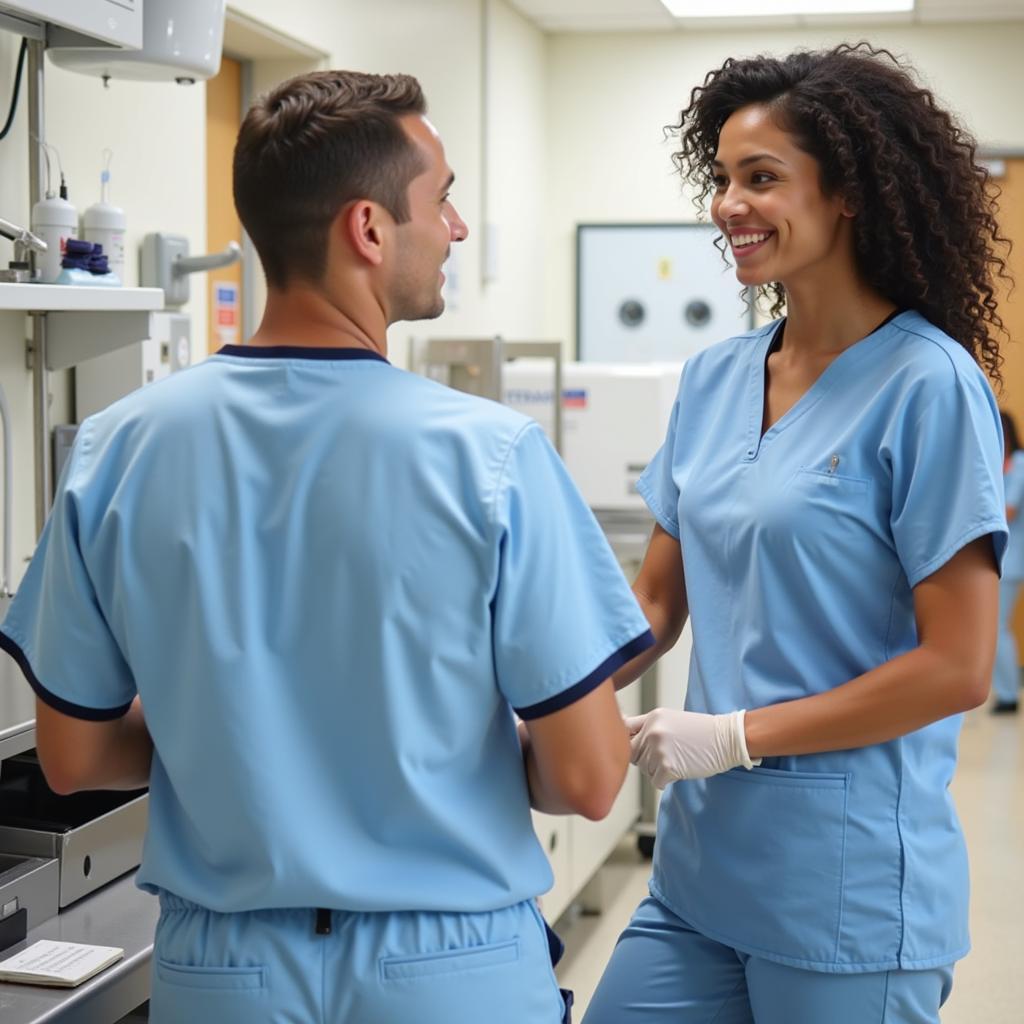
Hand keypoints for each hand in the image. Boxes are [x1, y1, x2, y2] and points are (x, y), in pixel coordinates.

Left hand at [625, 708, 759, 787]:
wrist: (728, 739)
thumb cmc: (702, 732)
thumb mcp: (672, 720)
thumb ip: (650, 727)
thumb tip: (627, 737)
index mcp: (653, 718)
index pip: (625, 731)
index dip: (629, 742)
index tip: (634, 748)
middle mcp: (652, 731)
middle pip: (634, 754)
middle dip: (647, 759)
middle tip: (667, 756)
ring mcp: (659, 749)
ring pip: (645, 769)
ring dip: (658, 770)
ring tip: (678, 759)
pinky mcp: (667, 767)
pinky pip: (656, 782)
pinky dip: (666, 781)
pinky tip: (681, 770)